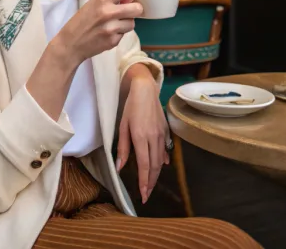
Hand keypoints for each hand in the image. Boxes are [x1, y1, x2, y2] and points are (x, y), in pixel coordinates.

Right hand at [51, 0, 142, 65]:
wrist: (70, 43)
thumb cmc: (81, 21)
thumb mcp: (92, 2)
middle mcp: (108, 12)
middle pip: (137, 8)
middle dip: (134, 10)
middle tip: (126, 12)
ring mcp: (111, 28)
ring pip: (132, 23)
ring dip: (126, 23)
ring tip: (114, 24)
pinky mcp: (113, 41)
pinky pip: (124, 34)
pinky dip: (118, 33)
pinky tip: (108, 33)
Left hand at [116, 71, 168, 203]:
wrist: (145, 89)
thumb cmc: (130, 107)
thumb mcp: (122, 126)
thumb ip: (122, 147)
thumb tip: (120, 167)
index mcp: (141, 137)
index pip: (144, 165)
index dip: (144, 182)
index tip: (143, 195)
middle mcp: (154, 138)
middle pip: (154, 166)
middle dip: (151, 182)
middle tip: (147, 195)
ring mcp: (162, 134)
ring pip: (161, 160)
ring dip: (156, 174)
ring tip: (151, 184)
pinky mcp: (166, 130)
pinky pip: (165, 149)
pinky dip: (163, 160)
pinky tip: (162, 165)